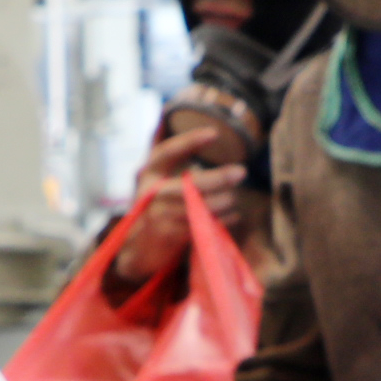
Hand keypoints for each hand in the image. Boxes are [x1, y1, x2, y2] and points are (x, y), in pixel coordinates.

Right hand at [108, 128, 243, 288]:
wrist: (139, 247)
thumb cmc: (159, 209)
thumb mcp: (162, 186)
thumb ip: (183, 173)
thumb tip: (218, 150)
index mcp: (149, 174)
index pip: (167, 152)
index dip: (189, 140)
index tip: (214, 133)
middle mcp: (151, 192)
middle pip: (188, 184)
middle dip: (217, 178)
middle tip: (241, 171)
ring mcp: (159, 215)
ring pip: (197, 206)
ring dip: (221, 202)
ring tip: (233, 198)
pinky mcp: (168, 235)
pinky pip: (200, 225)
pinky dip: (221, 220)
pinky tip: (234, 215)